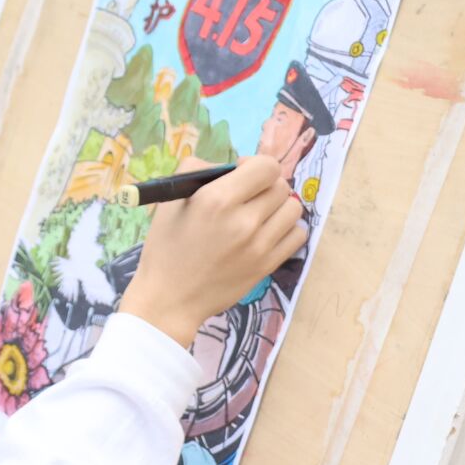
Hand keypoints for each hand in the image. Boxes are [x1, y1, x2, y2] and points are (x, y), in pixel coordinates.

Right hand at [120, 156, 309, 348]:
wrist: (170, 298)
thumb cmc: (166, 246)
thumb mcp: (171, 200)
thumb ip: (198, 169)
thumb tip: (230, 167)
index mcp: (217, 199)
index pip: (267, 167)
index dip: (256, 165)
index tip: (242, 174)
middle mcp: (243, 220)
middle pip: (281, 186)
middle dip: (265, 186)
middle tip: (247, 197)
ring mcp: (259, 245)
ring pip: (293, 209)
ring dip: (279, 206)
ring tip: (259, 215)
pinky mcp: (267, 265)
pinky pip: (298, 235)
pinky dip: (287, 229)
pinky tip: (268, 232)